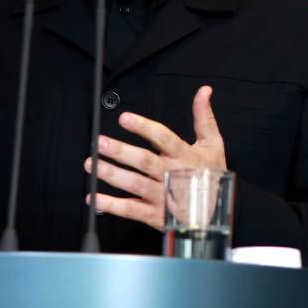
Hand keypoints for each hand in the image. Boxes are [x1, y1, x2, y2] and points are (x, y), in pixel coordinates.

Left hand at [84, 86, 228, 229]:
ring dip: (112, 174)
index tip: (125, 119)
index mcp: (184, 156)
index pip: (163, 138)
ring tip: (92, 164)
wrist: (215, 212)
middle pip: (144, 161)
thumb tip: (204, 92)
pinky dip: (112, 205)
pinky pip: (131, 210)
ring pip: (135, 184)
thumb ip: (204, 117)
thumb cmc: (211, 176)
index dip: (144, 128)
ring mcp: (162, 196)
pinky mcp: (155, 215)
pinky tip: (94, 197)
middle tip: (101, 142)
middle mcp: (171, 175)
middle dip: (121, 151)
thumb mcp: (213, 145)